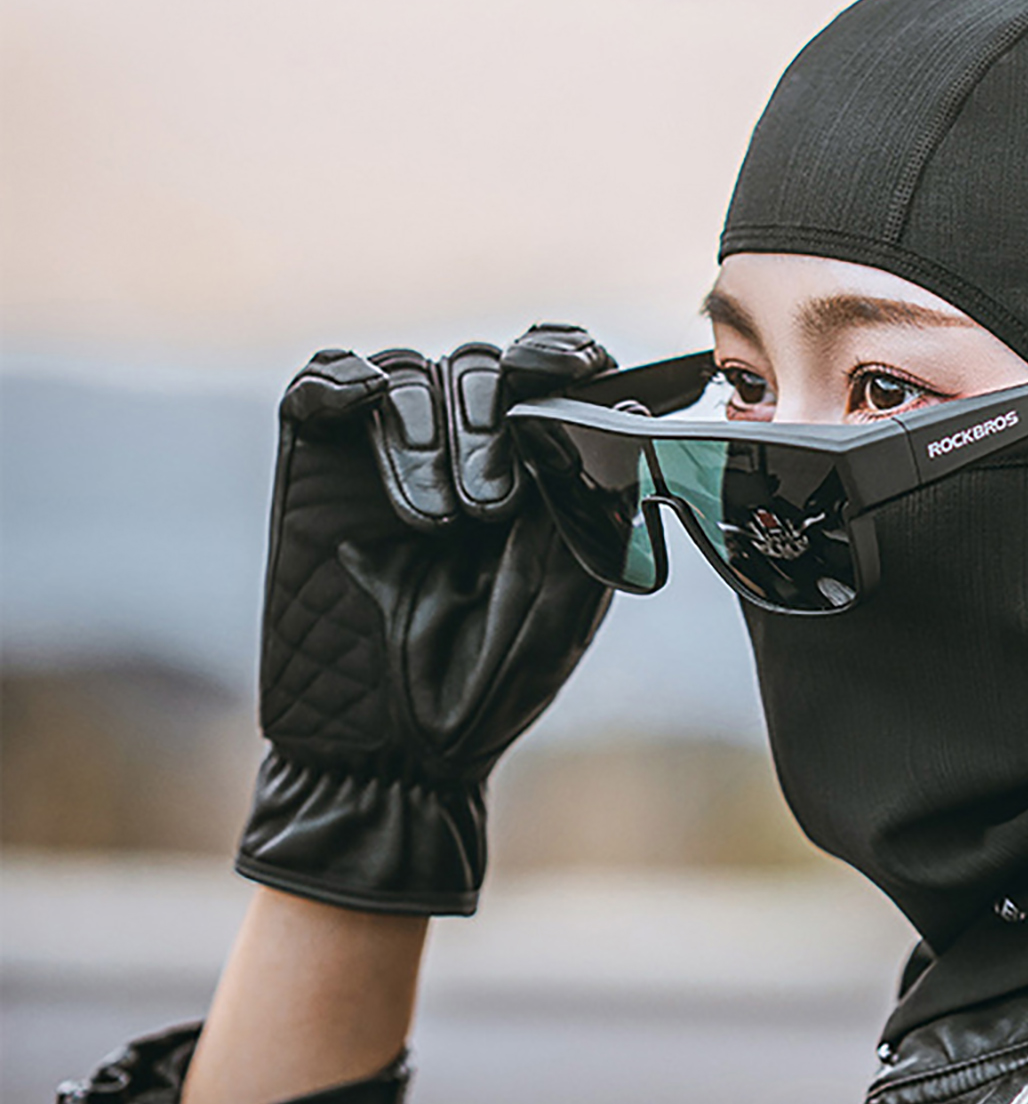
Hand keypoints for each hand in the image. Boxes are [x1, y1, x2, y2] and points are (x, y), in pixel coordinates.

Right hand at [235, 325, 614, 913]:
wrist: (393, 749)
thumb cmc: (491, 685)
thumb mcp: (564, 601)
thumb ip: (591, 510)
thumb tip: (635, 422)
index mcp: (536, 474)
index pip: (550, 377)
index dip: (562, 354)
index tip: (578, 368)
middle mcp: (467, 452)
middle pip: (481, 368)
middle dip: (490, 423)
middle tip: (490, 508)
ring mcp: (389, 455)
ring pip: (407, 375)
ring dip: (423, 435)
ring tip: (437, 523)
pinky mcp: (317, 466)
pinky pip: (322, 384)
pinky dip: (339, 382)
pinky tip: (355, 406)